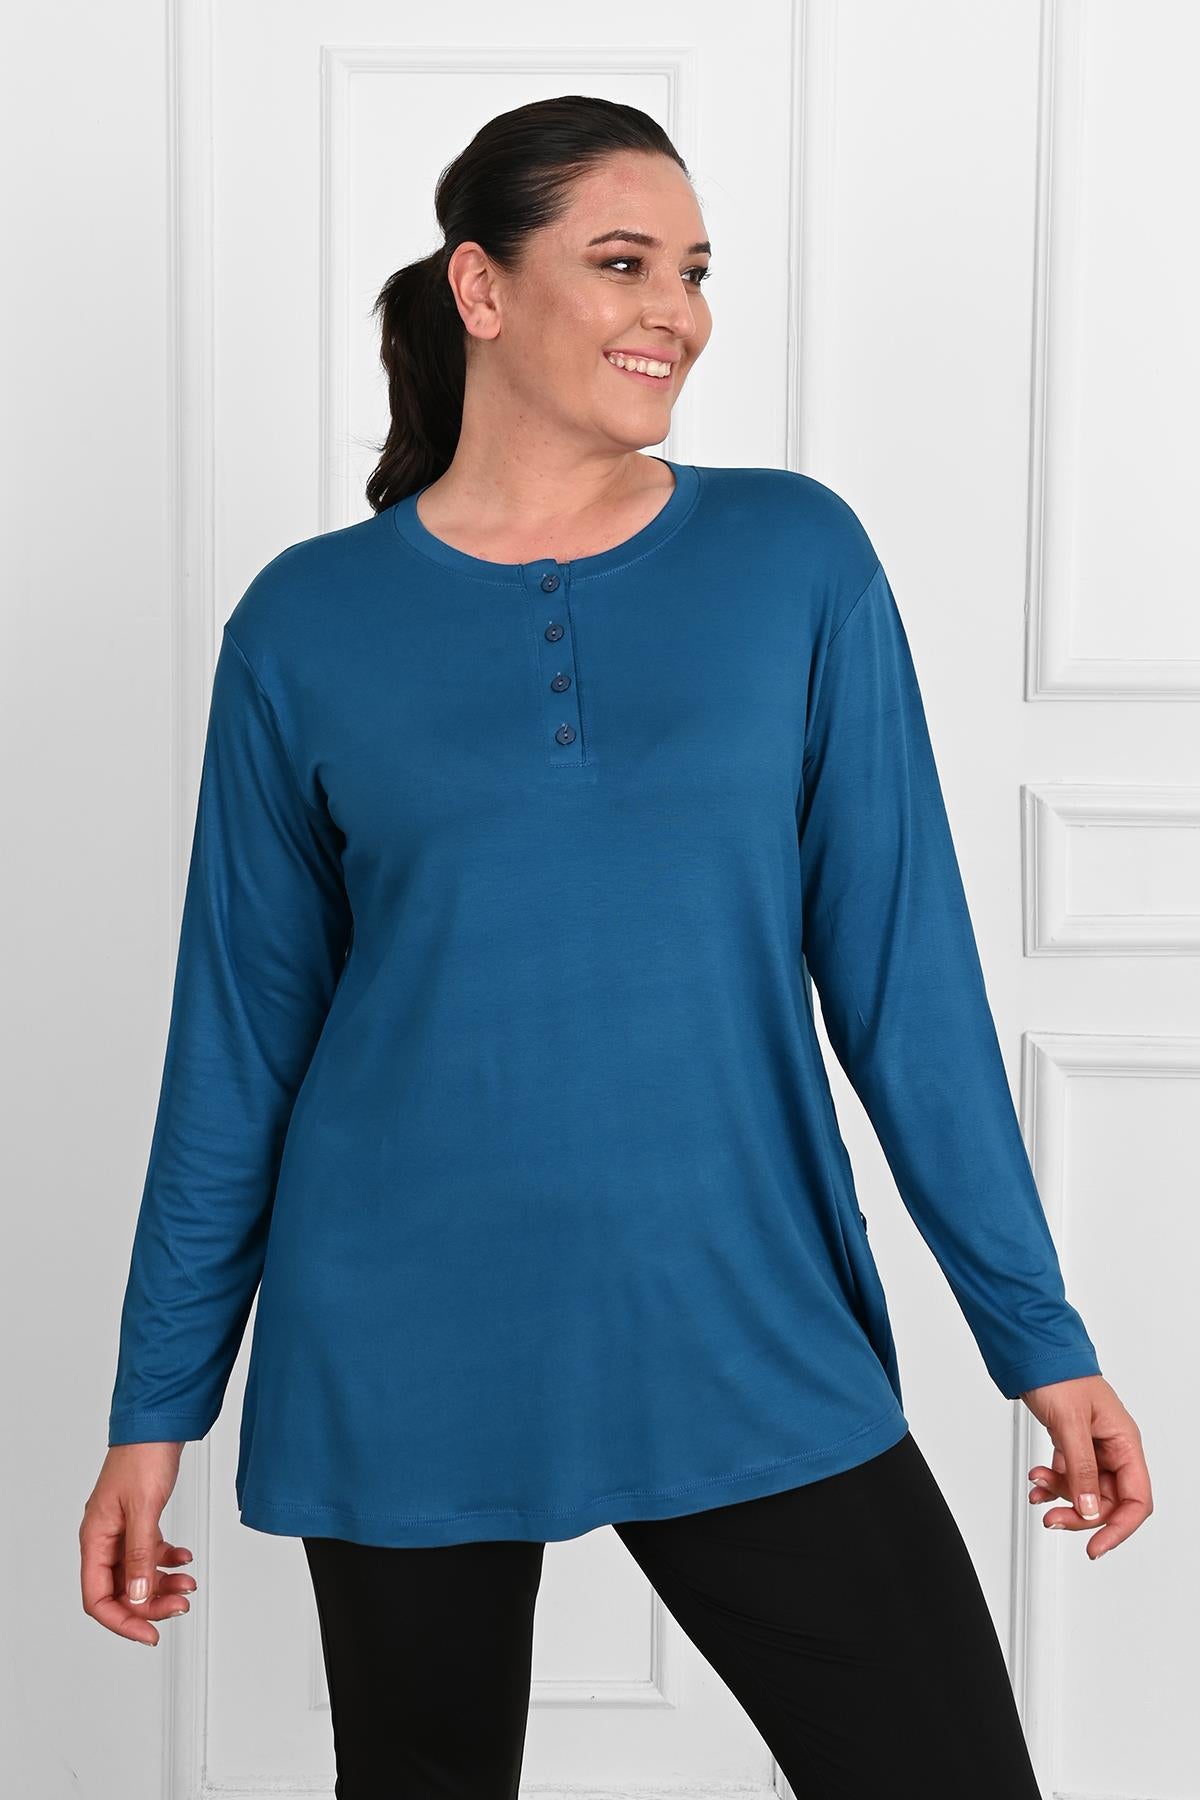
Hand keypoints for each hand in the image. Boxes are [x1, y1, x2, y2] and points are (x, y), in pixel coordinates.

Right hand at [79, 1443, 197, 1645]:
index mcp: (95, 1537)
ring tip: (188, 1584)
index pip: (97, 1597)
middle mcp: (105, 1537)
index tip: (149, 1634)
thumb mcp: (144, 1508)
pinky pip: (149, 1553)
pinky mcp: (140, 1519)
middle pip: (119, 1589)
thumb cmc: (143, 1456)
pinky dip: (167, 1560)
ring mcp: (122, 1529)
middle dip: (150, 1604)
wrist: (159, 1423)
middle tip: (179, 1607)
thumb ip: (139, 1555)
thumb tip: (135, 1597)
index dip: (122, 1621)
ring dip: (162, 1584)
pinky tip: (184, 1558)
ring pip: (137, 1573)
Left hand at [1020, 1373, 1151, 1560]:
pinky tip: (1037, 1483)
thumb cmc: (1059, 1374)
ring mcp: (1092, 1446)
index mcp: (1124, 1441)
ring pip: (1084, 1490)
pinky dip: (1052, 1484)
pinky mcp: (1072, 1442)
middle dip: (1079, 1513)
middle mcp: (1112, 1446)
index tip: (1096, 1545)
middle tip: (1053, 1519)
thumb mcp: (1070, 1423)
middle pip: (1107, 1500)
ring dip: (1061, 1496)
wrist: (1034, 1351)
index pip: (1136, 1499)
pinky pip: (1068, 1476)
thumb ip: (1081, 1469)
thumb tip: (1089, 1509)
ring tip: (1038, 1487)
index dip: (1119, 1527)